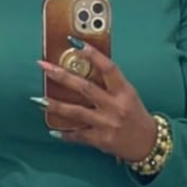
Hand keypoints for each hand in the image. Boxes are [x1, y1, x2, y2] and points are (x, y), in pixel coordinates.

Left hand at [38, 44, 157, 163]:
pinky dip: (65, 133)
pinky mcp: (101, 140)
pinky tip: (53, 129)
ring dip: (55, 106)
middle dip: (62, 76)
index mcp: (124, 91)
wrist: (148, 143)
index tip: (75, 43)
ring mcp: (107, 123)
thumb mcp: (128, 94)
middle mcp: (115, 106)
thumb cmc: (135, 115)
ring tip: (39, 99)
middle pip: (85, 88)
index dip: (92, 54)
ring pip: (76, 112)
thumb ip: (109, 83)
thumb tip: (83, 67)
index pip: (108, 68)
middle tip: (44, 67)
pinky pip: (78, 135)